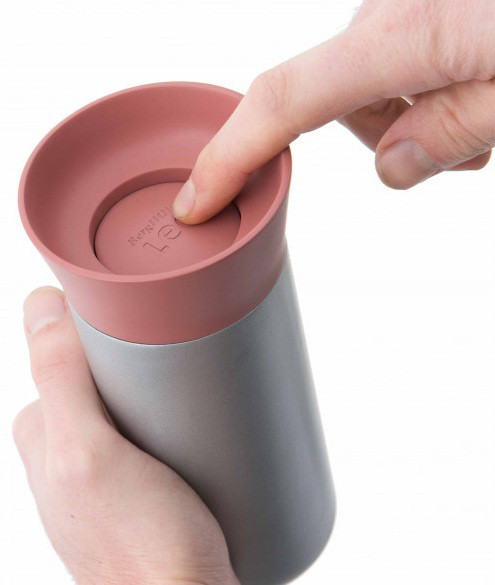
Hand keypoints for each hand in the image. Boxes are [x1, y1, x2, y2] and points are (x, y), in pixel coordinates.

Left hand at [13, 287, 238, 584]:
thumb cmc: (140, 545)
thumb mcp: (90, 453)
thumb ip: (60, 381)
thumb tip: (40, 307)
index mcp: (43, 436)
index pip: (55, 351)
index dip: (89, 321)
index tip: (130, 312)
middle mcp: (66, 451)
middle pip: (94, 370)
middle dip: (127, 347)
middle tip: (171, 341)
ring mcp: (105, 467)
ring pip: (124, 397)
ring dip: (152, 377)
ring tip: (188, 373)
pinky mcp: (140, 481)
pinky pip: (146, 425)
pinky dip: (166, 407)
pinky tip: (191, 413)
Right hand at [172, 0, 494, 223]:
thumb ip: (451, 135)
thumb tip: (395, 163)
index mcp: (414, 29)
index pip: (285, 101)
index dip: (229, 156)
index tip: (196, 198)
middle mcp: (399, 4)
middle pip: (335, 97)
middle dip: (385, 136)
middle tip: (466, 146)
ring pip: (373, 80)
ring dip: (416, 113)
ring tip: (493, 111)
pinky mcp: (431, 0)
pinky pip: (402, 51)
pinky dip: (431, 83)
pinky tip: (487, 82)